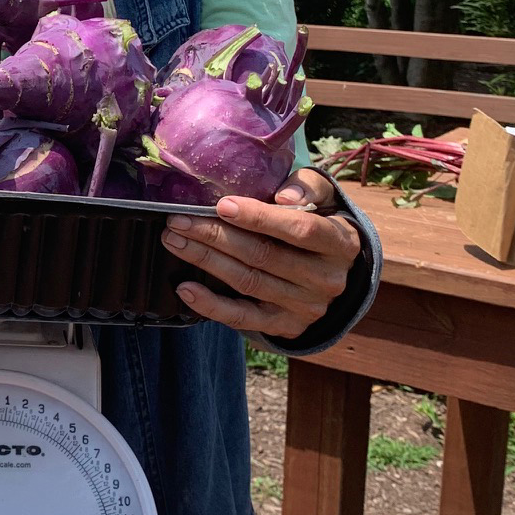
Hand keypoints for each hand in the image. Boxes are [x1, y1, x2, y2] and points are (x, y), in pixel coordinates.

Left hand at [160, 166, 360, 339]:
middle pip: (264, 256)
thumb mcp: (323, 197)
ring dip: (205, 261)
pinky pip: (242, 319)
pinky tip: (185, 287)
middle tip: (178, 220)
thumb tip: (285, 197)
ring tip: (174, 241)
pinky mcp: (285, 327)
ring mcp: (306, 308)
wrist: (336, 271)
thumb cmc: (319, 222)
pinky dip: (211, 305)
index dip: (260, 218)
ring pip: (248, 283)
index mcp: (340, 243)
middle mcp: (326, 280)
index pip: (300, 230)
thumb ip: (307, 187)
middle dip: (216, 236)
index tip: (221, 205)